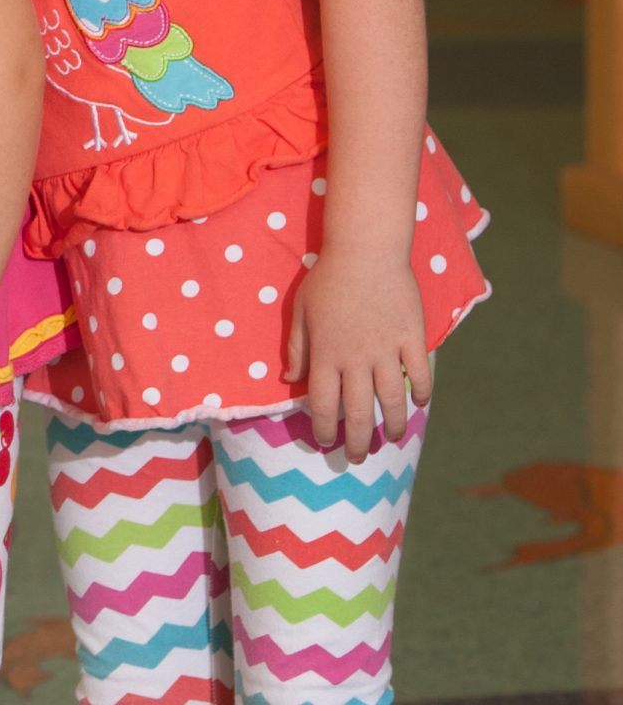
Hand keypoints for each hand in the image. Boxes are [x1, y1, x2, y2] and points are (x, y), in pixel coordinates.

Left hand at [284, 248, 430, 460]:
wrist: (366, 251)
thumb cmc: (328, 279)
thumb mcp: (300, 311)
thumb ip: (297, 348)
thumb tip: (289, 380)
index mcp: (326, 354)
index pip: (323, 403)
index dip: (323, 428)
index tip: (324, 442)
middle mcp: (356, 359)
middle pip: (358, 412)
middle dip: (358, 441)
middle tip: (358, 458)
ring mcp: (387, 350)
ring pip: (392, 400)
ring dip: (392, 425)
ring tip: (391, 438)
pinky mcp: (413, 338)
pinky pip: (420, 374)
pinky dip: (421, 393)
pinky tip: (419, 404)